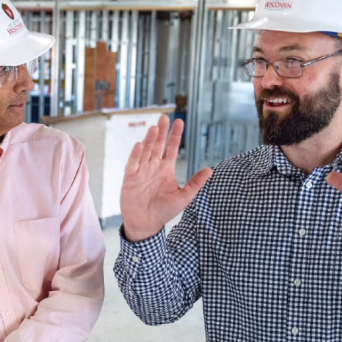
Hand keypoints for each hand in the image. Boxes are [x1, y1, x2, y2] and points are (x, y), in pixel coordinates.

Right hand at [121, 115, 212, 241]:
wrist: (146, 224)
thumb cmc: (164, 211)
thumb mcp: (183, 197)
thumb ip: (195, 183)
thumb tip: (210, 170)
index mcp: (166, 169)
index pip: (171, 148)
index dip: (175, 135)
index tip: (179, 121)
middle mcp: (153, 166)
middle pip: (157, 145)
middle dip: (161, 131)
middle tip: (164, 117)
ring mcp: (141, 171)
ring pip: (146, 151)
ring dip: (150, 140)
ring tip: (154, 129)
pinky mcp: (130, 178)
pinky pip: (133, 164)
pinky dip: (136, 154)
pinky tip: (140, 145)